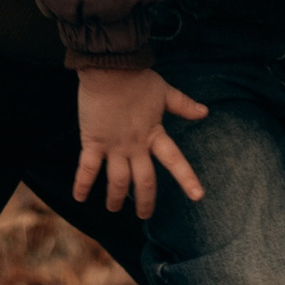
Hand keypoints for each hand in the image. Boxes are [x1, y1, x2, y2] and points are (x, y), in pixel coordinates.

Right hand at [72, 62, 209, 218]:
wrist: (110, 68)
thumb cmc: (137, 78)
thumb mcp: (164, 92)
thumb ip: (183, 105)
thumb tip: (205, 112)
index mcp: (155, 134)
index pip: (175, 161)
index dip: (187, 179)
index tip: (198, 196)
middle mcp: (136, 145)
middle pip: (144, 180)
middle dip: (145, 201)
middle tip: (145, 216)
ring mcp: (114, 145)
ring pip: (117, 180)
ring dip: (116, 197)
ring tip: (114, 208)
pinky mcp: (93, 141)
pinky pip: (88, 167)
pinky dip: (82, 183)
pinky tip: (79, 198)